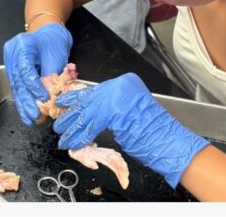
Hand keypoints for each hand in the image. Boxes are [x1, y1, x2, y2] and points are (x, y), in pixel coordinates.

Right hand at [4, 23, 72, 124]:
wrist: (49, 34)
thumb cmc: (54, 43)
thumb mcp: (56, 57)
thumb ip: (51, 77)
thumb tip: (49, 99)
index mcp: (23, 44)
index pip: (26, 69)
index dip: (34, 86)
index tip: (44, 99)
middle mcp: (12, 52)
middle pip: (18, 80)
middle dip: (27, 100)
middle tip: (35, 115)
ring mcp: (9, 61)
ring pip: (16, 86)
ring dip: (24, 105)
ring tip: (31, 118)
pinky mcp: (11, 70)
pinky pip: (16, 87)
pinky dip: (22, 101)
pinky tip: (26, 113)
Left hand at [54, 73, 208, 188]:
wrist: (167, 140)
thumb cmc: (153, 130)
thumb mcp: (132, 110)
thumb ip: (114, 106)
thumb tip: (92, 112)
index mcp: (124, 83)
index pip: (95, 90)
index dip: (77, 98)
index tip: (64, 103)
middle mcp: (119, 86)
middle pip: (88, 99)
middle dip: (71, 112)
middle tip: (58, 120)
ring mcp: (116, 97)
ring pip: (86, 112)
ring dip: (72, 127)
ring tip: (62, 136)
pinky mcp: (112, 112)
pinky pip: (91, 125)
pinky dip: (81, 135)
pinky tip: (72, 142)